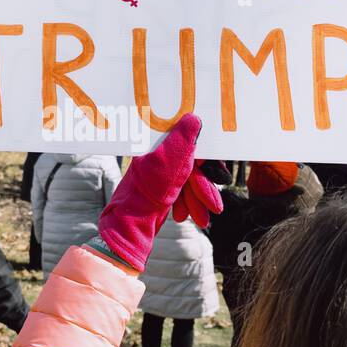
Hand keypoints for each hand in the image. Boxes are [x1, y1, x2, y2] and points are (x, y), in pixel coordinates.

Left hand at [96, 114, 222, 271]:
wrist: (128, 228)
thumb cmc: (145, 196)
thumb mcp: (167, 166)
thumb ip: (182, 142)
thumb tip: (195, 118)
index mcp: (155, 145)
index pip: (188, 143)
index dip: (206, 161)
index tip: (218, 176)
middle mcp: (156, 155)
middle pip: (191, 164)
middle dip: (203, 188)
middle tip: (215, 208)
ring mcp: (157, 172)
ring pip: (188, 180)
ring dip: (197, 200)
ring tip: (202, 219)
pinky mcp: (158, 187)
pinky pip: (180, 190)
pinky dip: (187, 202)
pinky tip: (186, 216)